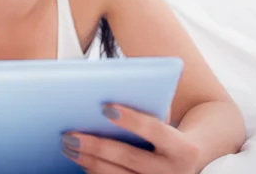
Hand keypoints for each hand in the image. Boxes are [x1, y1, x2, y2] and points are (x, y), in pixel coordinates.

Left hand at [61, 104, 199, 173]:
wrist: (187, 161)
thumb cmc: (168, 133)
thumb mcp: (167, 119)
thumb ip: (149, 106)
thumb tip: (113, 90)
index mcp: (183, 149)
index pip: (154, 130)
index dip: (131, 119)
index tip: (105, 107)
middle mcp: (173, 173)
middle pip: (128, 157)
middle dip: (96, 146)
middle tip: (70, 135)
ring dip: (88, 161)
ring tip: (68, 147)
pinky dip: (94, 172)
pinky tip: (81, 161)